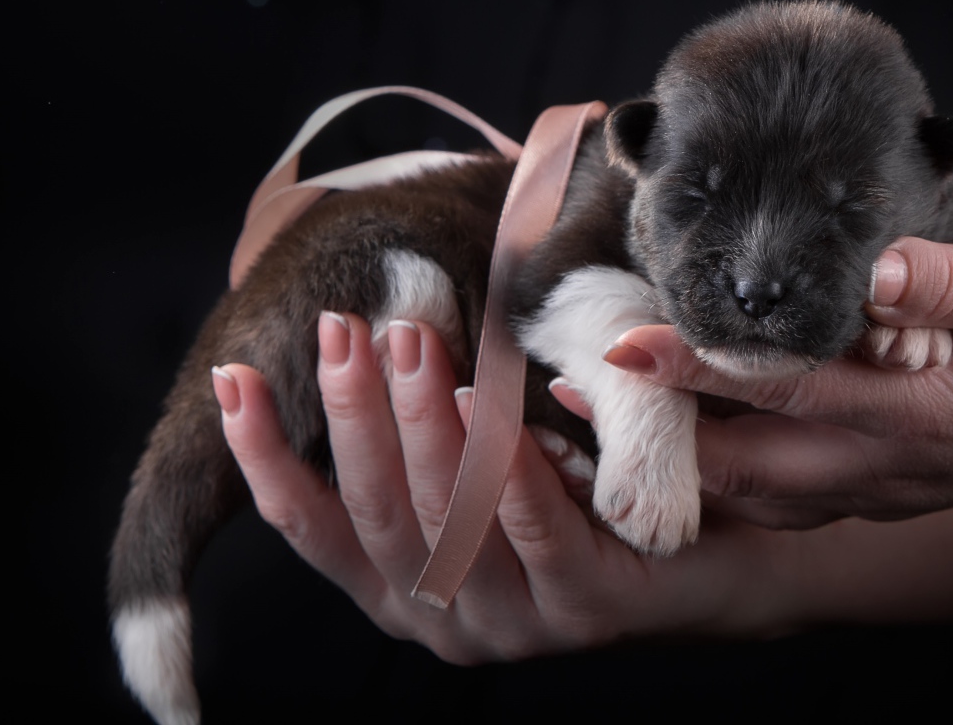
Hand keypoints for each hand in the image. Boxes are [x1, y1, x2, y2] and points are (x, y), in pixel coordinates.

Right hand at [212, 313, 793, 661]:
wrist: (719, 555)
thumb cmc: (582, 494)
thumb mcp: (485, 467)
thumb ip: (420, 440)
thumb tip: (351, 344)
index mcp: (402, 591)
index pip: (312, 526)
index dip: (265, 456)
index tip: (233, 378)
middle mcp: (443, 620)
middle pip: (375, 512)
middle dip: (351, 415)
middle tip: (343, 328)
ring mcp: (513, 624)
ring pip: (448, 518)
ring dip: (420, 423)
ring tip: (406, 338)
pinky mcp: (584, 611)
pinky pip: (534, 532)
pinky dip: (505, 466)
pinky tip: (479, 402)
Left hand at [598, 237, 952, 523]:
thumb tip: (874, 268)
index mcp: (924, 411)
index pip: (789, 387)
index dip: (700, 366)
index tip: (621, 343)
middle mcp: (891, 466)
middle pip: (748, 463)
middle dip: (655, 436)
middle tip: (569, 399)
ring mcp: (884, 490)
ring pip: (758, 492)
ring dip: (679, 464)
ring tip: (600, 427)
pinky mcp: (883, 491)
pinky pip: (785, 498)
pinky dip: (724, 479)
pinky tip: (683, 447)